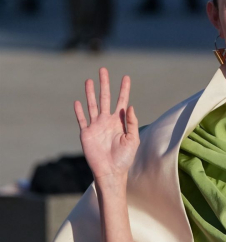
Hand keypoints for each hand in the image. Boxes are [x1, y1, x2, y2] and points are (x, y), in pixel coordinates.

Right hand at [74, 67, 139, 181]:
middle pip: (105, 98)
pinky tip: (78, 102)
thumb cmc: (124, 159)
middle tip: (103, 70)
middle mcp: (106, 121)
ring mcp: (96, 126)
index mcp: (119, 122)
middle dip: (104, 84)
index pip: (122, 101)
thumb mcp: (132, 140)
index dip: (124, 89)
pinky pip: (82, 120)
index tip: (126, 77)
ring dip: (90, 93)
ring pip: (92, 105)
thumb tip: (130, 106)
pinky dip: (79, 111)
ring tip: (89, 80)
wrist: (111, 172)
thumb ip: (131, 123)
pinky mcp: (86, 134)